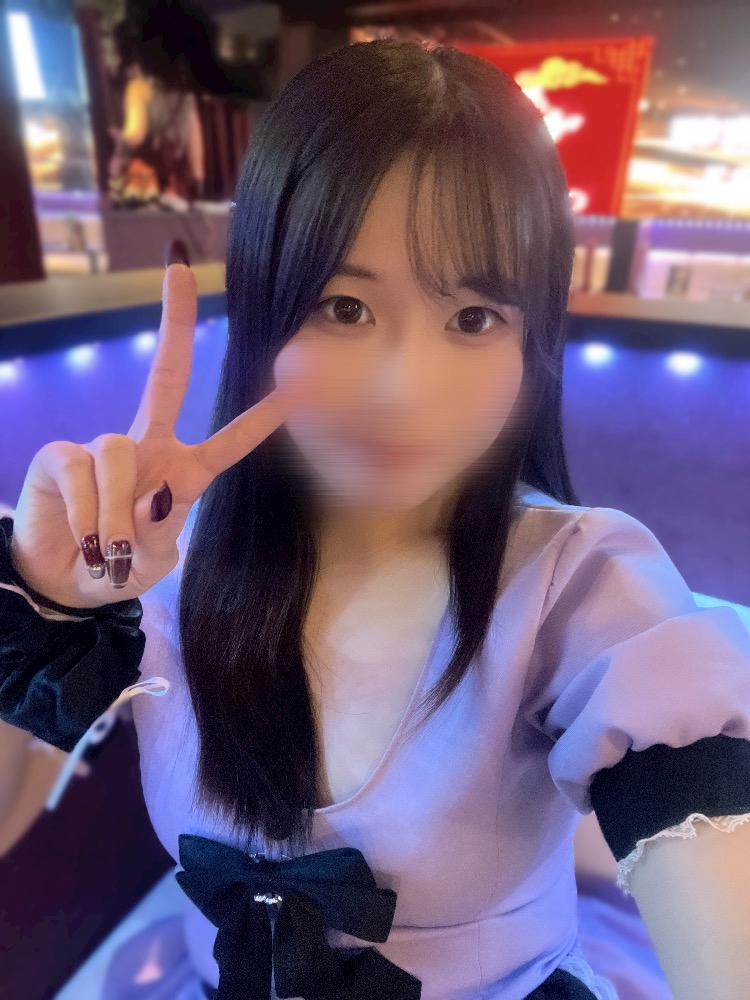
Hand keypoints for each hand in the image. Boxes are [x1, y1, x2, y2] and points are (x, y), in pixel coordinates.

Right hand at [9, 265, 302, 608]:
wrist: (62, 585)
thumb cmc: (118, 569)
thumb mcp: (154, 561)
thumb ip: (162, 533)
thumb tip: (157, 495)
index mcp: (182, 473)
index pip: (229, 441)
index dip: (262, 418)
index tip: (296, 385)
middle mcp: (146, 449)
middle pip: (166, 378)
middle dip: (174, 325)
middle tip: (181, 271)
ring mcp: (100, 449)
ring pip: (116, 450)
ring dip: (115, 508)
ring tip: (110, 549)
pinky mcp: (60, 458)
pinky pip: (79, 469)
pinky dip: (86, 511)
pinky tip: (85, 538)